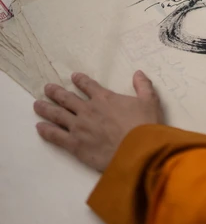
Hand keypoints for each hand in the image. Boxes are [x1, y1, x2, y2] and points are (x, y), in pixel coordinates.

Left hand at [33, 71, 163, 170]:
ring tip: (37, 104)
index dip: (80, 80)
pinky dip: (46, 130)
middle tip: (47, 88)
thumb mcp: (150, 101)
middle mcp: (88, 110)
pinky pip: (56, 135)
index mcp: (105, 98)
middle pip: (67, 98)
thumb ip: (143, 86)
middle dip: (56, 92)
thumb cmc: (145, 125)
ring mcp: (79, 127)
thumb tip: (138, 73)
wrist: (137, 150)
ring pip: (57, 115)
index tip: (74, 77)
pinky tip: (39, 127)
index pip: (88, 85)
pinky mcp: (75, 144)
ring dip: (46, 108)